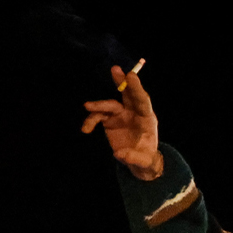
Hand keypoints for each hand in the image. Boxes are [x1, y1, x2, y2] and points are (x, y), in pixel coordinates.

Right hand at [80, 64, 163, 180]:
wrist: (138, 161)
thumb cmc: (146, 158)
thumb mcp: (145, 162)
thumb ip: (134, 158)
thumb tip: (119, 154)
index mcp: (147, 119)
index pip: (142, 101)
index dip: (136, 89)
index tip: (131, 76)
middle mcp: (134, 113)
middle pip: (128, 94)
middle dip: (122, 82)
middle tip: (115, 69)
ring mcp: (121, 115)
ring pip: (109, 105)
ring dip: (98, 105)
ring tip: (87, 107)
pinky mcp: (110, 120)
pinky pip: (98, 116)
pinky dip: (91, 121)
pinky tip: (85, 130)